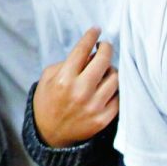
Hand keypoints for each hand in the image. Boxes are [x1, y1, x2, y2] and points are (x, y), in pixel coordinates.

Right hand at [33, 28, 118, 147]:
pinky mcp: (103, 119)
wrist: (49, 135)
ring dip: (111, 70)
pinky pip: (118, 97)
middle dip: (106, 48)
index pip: (82, 50)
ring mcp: (93, 106)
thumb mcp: (48, 78)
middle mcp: (80, 91)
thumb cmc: (47, 102)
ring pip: (115, 78)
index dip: (91, 36)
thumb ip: (66, 63)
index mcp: (63, 79)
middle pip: (103, 61)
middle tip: (105, 47)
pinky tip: (107, 87)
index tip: (96, 30)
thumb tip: (89, 54)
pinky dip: (114, 89)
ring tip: (105, 70)